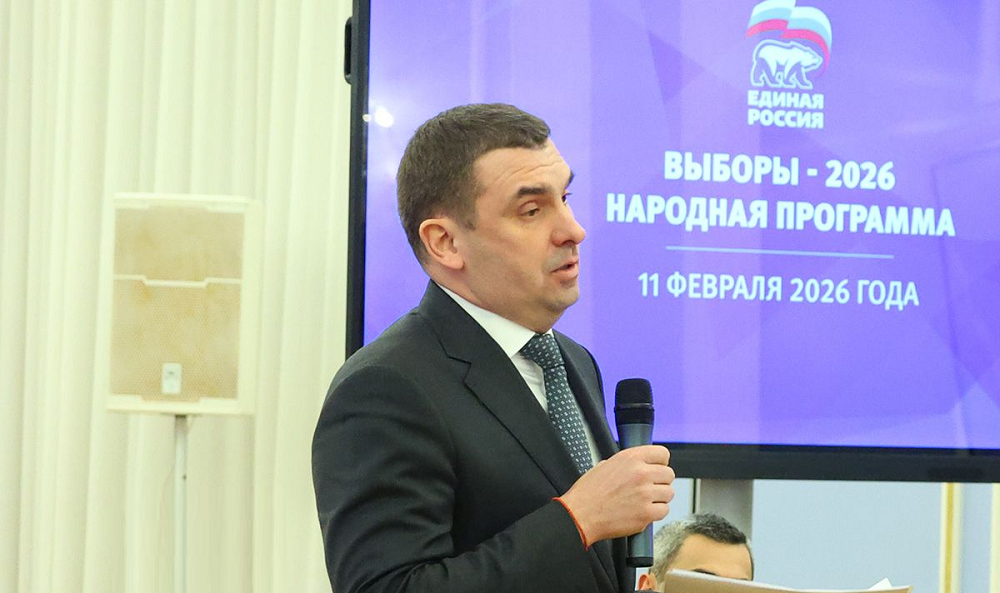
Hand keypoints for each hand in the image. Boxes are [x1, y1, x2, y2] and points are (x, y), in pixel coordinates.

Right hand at [559, 445, 673, 543]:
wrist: (580, 515)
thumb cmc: (588, 492)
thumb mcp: (605, 465)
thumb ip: (627, 464)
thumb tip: (640, 466)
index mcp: (631, 458)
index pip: (662, 454)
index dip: (660, 463)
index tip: (656, 468)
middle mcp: (641, 473)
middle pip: (669, 474)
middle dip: (660, 481)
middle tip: (648, 488)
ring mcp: (645, 494)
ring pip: (669, 493)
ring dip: (659, 498)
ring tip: (644, 501)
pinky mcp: (646, 514)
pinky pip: (664, 510)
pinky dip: (655, 513)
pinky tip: (642, 511)